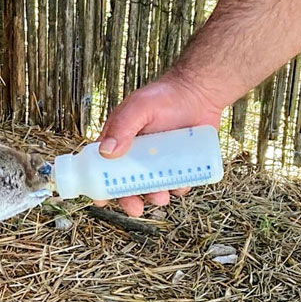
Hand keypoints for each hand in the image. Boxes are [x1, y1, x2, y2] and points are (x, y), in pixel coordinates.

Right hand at [94, 77, 224, 216]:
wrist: (200, 92)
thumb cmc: (164, 96)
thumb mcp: (138, 109)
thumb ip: (122, 128)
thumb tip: (106, 152)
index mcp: (119, 141)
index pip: (103, 166)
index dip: (101, 184)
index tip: (101, 200)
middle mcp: (136, 153)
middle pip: (127, 182)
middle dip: (130, 199)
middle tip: (136, 209)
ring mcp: (158, 160)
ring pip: (152, 186)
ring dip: (154, 197)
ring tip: (162, 197)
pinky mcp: (179, 162)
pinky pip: (176, 182)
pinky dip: (178, 188)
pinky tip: (183, 183)